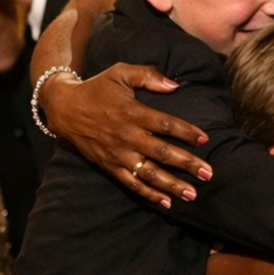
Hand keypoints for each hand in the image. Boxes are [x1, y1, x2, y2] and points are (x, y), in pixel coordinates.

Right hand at [39, 64, 212, 207]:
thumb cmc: (97, 87)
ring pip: (148, 173)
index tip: (205, 140)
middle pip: (161, 152)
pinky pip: (131, 184)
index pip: (165, 124)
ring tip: (192, 194)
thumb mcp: (120, 72)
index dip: (186, 132)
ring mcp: (117, 154)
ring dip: (171, 185)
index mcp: (132, 112)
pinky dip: (148, 194)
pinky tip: (166, 202)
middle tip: (208, 173)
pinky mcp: (109, 166)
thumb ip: (148, 75)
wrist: (65, 108)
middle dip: (186, 164)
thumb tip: (174, 84)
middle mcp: (126, 135)